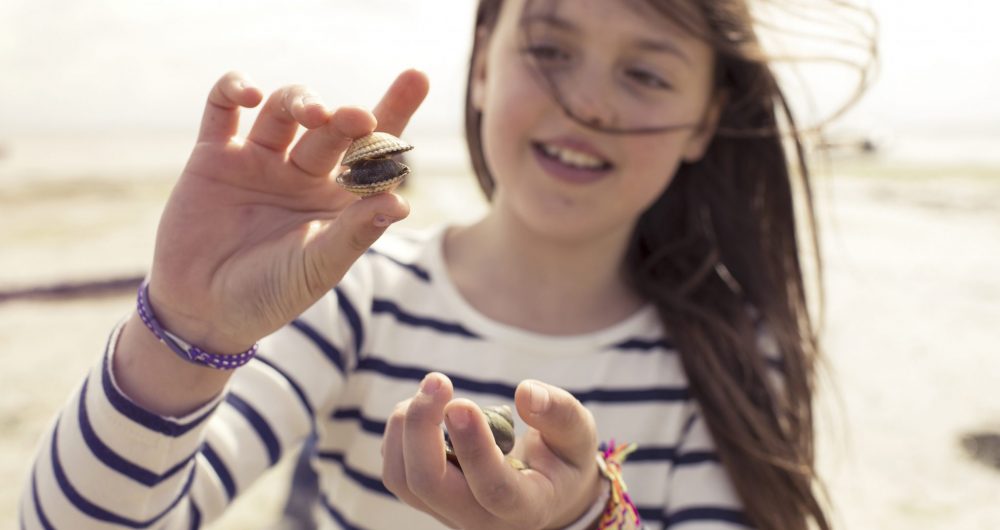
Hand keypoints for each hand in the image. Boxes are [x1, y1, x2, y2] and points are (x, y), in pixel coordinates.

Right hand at [147, 70, 428, 352]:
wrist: (201, 311)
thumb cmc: (269, 294)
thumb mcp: (317, 267)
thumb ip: (355, 233)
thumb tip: (401, 203)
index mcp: (337, 198)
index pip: (374, 150)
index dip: (395, 111)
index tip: (417, 77)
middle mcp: (303, 173)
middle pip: (333, 127)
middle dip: (348, 117)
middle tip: (360, 119)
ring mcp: (259, 161)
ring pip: (284, 111)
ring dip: (300, 102)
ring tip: (312, 115)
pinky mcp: (214, 156)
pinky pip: (222, 108)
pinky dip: (235, 90)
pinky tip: (251, 94)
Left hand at [382, 373, 602, 529]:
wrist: (547, 493)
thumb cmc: (563, 459)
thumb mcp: (578, 435)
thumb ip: (559, 414)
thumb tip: (525, 391)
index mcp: (527, 507)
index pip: (493, 488)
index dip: (473, 446)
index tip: (460, 403)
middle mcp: (482, 520)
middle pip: (430, 485)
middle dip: (422, 428)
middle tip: (437, 380)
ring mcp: (450, 513)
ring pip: (404, 481)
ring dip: (405, 429)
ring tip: (431, 390)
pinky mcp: (429, 500)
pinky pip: (398, 473)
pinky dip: (400, 434)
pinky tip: (424, 407)